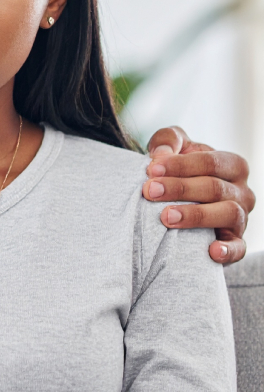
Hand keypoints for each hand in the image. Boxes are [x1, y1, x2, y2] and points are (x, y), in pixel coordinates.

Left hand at [142, 126, 254, 263]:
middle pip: (215, 188)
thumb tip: (162, 154)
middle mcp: (242, 191)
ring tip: (167, 217)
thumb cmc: (178, 169)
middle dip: (180, 188)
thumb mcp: (173, 148)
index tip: (151, 169)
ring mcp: (241, 217)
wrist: (179, 197)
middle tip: (150, 191)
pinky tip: (211, 251)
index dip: (180, 165)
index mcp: (232, 165)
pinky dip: (228, 250)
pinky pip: (238, 248)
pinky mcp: (235, 241)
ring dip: (196, 215)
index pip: (210, 162)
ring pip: (228, 213)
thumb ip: (168, 140)